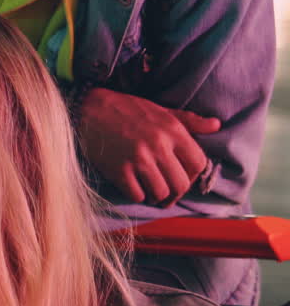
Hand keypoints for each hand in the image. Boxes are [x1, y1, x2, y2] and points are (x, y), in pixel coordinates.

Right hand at [79, 88, 218, 207]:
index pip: (198, 164)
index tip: (183, 179)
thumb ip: (189, 121)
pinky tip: (134, 188)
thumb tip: (216, 125)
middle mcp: (158, 146)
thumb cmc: (128, 110)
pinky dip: (138, 196)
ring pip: (160, 193)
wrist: (90, 108)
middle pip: (181, 184)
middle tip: (168, 194)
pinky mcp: (118, 170)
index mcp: (173, 131)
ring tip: (151, 193)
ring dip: (157, 197)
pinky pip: (137, 195)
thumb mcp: (161, 110)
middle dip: (176, 193)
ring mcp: (138, 159)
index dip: (193, 176)